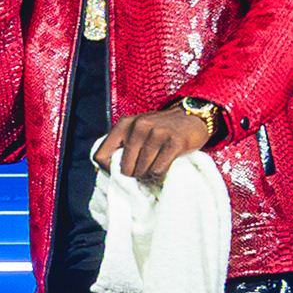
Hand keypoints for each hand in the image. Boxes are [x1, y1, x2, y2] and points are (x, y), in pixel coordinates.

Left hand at [96, 105, 217, 179]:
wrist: (191, 117)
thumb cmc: (159, 130)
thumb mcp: (135, 130)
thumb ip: (121, 145)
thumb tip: (110, 172)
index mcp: (123, 124)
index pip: (100, 156)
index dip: (108, 170)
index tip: (120, 172)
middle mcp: (138, 127)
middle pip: (125, 168)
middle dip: (134, 175)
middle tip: (143, 171)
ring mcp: (157, 134)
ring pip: (142, 171)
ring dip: (148, 175)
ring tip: (154, 168)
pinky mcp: (174, 143)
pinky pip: (158, 170)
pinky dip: (160, 174)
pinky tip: (163, 166)